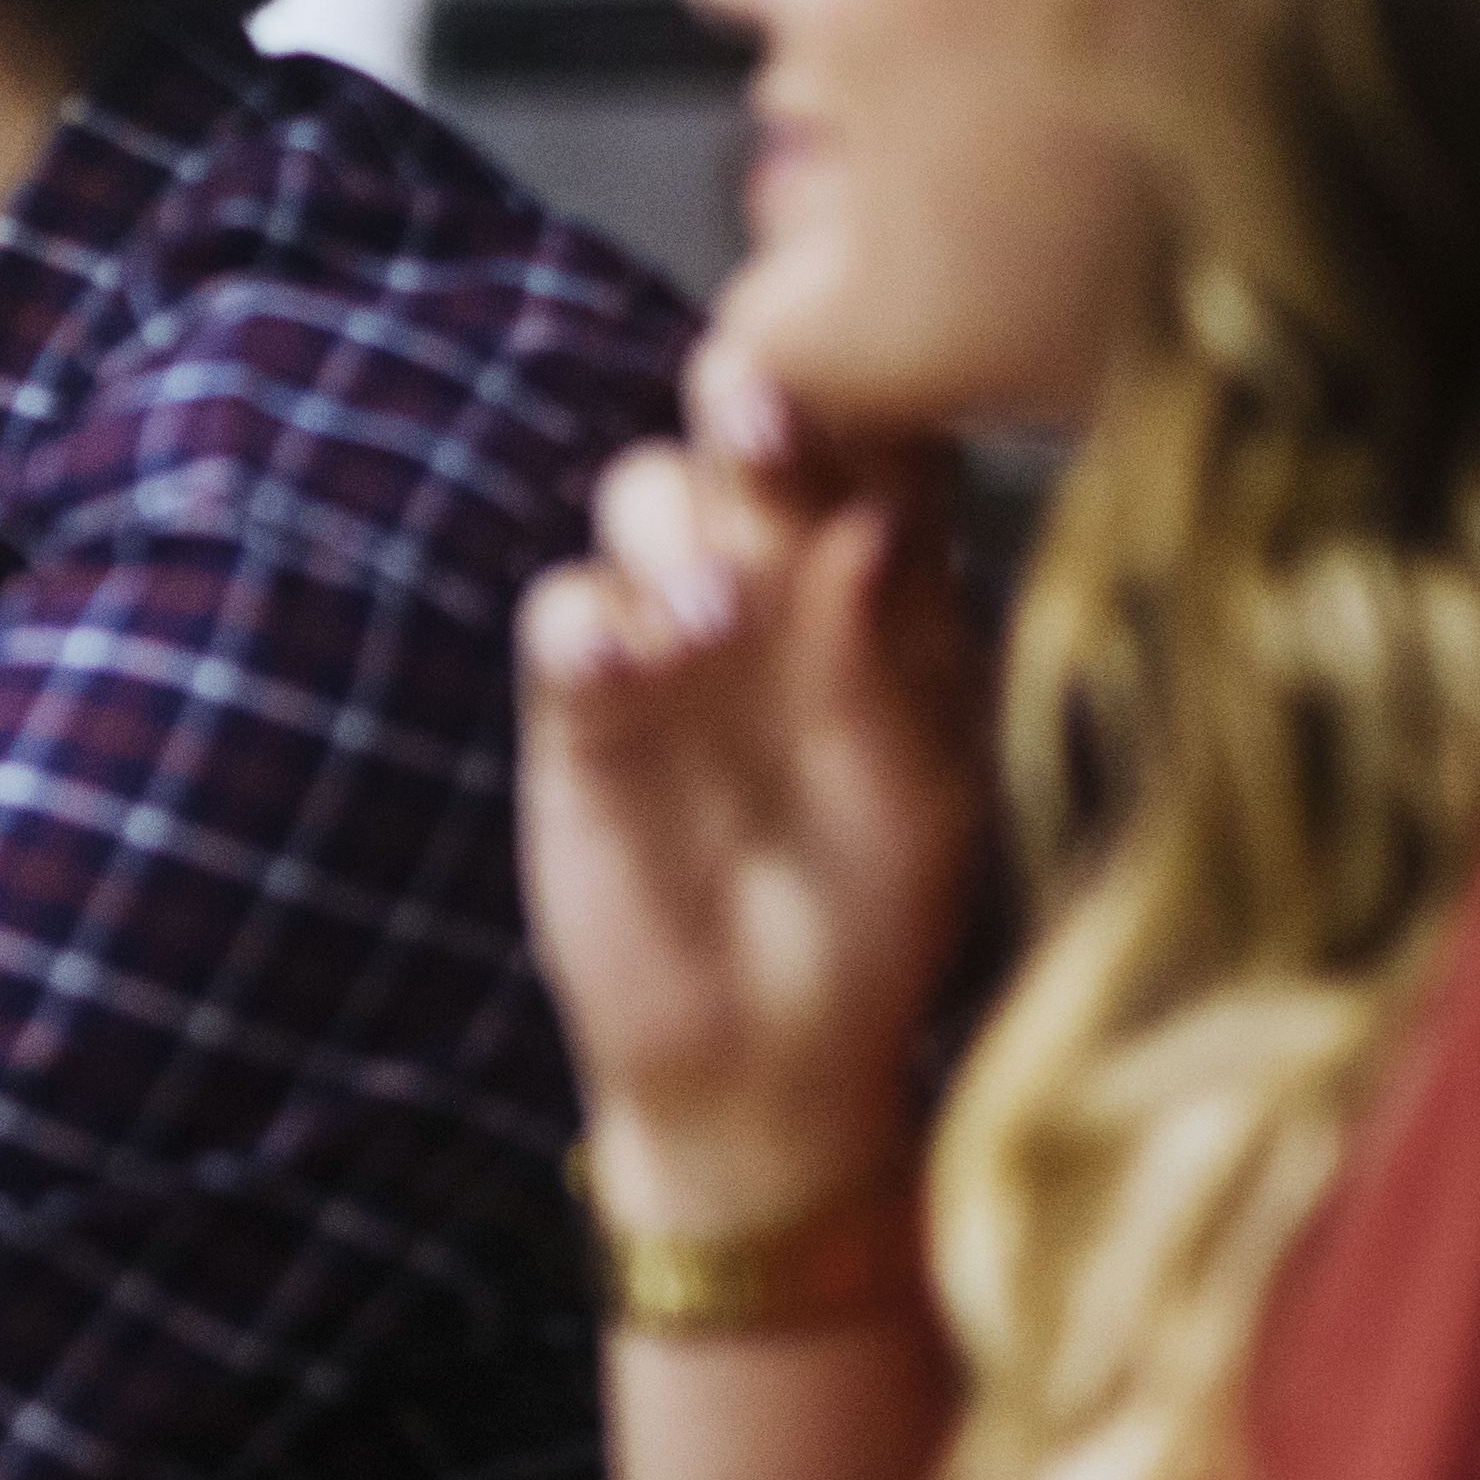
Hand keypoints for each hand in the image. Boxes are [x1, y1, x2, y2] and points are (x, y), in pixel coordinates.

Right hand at [516, 338, 989, 1229]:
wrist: (761, 1067)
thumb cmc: (872, 932)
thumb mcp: (916, 800)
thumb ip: (880, 664)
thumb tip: (866, 523)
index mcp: (884, 598)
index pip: (883, 451)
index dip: (878, 413)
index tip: (886, 414)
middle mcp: (778, 593)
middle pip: (747, 442)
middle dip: (753, 411)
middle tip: (765, 426)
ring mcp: (671, 640)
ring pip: (642, 497)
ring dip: (675, 529)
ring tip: (714, 619)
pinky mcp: (581, 709)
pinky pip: (562, 617)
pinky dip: (586, 618)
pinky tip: (621, 664)